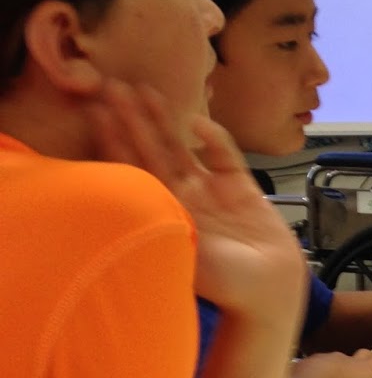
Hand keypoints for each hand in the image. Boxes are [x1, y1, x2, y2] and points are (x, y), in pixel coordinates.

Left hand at [87, 80, 305, 323]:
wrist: (268, 291)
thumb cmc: (224, 284)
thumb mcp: (180, 253)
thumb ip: (157, 222)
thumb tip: (120, 195)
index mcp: (163, 214)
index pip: (132, 170)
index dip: (115, 141)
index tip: (98, 112)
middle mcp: (182, 198)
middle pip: (151, 151)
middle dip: (132, 119)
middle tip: (110, 86)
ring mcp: (211, 191)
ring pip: (181, 147)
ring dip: (163, 119)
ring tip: (144, 90)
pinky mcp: (241, 187)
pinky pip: (223, 156)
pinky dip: (212, 138)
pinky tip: (197, 121)